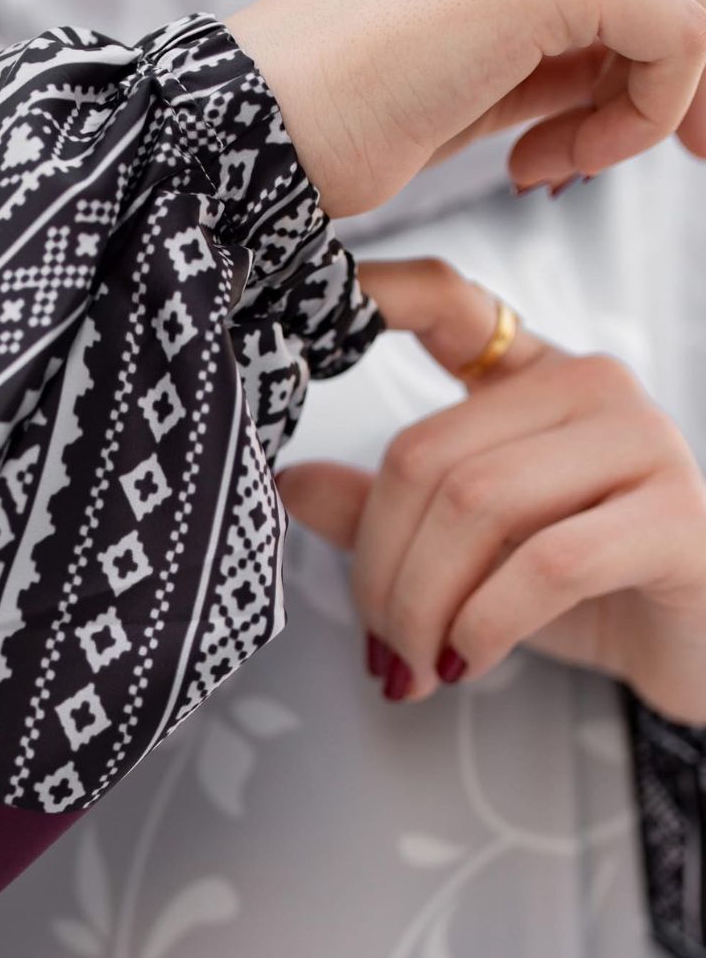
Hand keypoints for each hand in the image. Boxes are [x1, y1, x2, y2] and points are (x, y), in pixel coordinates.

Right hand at [225, 0, 705, 216]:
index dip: (657, 64)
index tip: (606, 143)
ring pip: (691, 8)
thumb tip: (652, 74)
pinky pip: (680, 38)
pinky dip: (638, 118)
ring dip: (639, 113)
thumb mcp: (481, 73)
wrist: (256, 127)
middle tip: (590, 164)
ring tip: (550, 166)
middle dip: (665, 91)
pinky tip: (544, 160)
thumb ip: (568, 54)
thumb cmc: (338, 113)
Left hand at [275, 258, 705, 724]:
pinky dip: (486, 623)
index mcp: (531, 372)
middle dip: (380, 568)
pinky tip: (469, 658)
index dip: (378, 294)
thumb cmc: (586, 593)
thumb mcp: (469, 551)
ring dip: (424, 605)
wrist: (700, 648)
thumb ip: (386, 512)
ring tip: (418, 663)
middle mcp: (589, 384)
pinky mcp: (677, 517)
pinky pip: (548, 564)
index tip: (306, 318)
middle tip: (379, 640)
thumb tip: (291, 482)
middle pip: (426, 454)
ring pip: (476, 505)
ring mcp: (642, 440)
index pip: (447, 303)